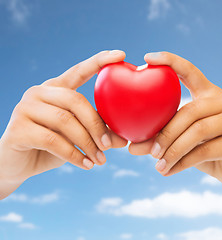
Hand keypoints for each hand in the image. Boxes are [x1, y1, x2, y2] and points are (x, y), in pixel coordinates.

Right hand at [0, 50, 127, 198]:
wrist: (18, 164)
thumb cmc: (52, 146)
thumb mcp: (77, 137)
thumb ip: (97, 134)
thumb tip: (122, 140)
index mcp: (55, 89)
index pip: (78, 71)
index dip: (99, 61)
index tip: (121, 55)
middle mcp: (39, 92)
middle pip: (76, 100)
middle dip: (97, 125)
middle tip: (109, 145)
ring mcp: (25, 108)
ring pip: (66, 121)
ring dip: (87, 143)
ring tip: (100, 160)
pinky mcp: (19, 129)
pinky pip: (53, 141)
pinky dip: (73, 155)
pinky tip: (86, 165)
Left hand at [129, 51, 221, 188]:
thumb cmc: (206, 148)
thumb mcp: (182, 140)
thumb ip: (159, 139)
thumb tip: (130, 147)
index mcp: (208, 94)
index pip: (190, 71)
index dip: (170, 61)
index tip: (147, 57)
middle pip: (189, 110)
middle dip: (165, 133)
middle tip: (150, 151)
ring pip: (196, 132)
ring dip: (172, 151)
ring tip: (158, 166)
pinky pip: (204, 152)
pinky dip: (182, 163)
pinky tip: (168, 171)